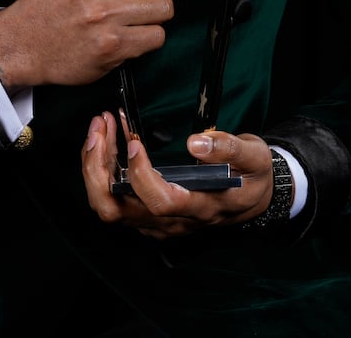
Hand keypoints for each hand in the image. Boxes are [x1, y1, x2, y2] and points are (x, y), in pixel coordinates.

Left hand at [79, 110, 275, 239]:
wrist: (255, 197)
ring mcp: (158, 223)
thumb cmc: (253, 175)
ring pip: (110, 206)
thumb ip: (228, 149)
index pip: (160, 203)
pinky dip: (104, 169)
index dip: (141, 175)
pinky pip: (115, 199)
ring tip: (100, 127)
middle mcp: (174, 222)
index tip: (135, 142)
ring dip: (96, 166)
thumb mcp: (253, 156)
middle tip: (99, 128)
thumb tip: (196, 142)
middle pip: (118, 210)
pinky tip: (109, 139)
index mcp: (202, 208)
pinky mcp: (150, 216)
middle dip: (98, 169)